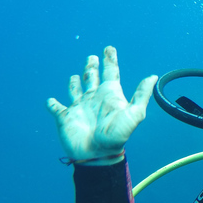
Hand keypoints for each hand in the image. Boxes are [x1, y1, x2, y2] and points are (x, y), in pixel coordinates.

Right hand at [47, 46, 157, 164]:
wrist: (97, 155)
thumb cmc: (117, 136)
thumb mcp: (134, 113)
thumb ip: (141, 95)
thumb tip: (153, 77)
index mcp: (110, 94)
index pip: (111, 72)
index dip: (110, 60)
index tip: (109, 48)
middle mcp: (94, 98)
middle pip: (92, 77)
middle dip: (92, 67)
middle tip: (92, 57)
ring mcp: (79, 107)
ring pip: (75, 89)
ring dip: (75, 82)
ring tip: (75, 76)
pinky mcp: (65, 117)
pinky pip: (56, 108)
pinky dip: (52, 104)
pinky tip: (50, 101)